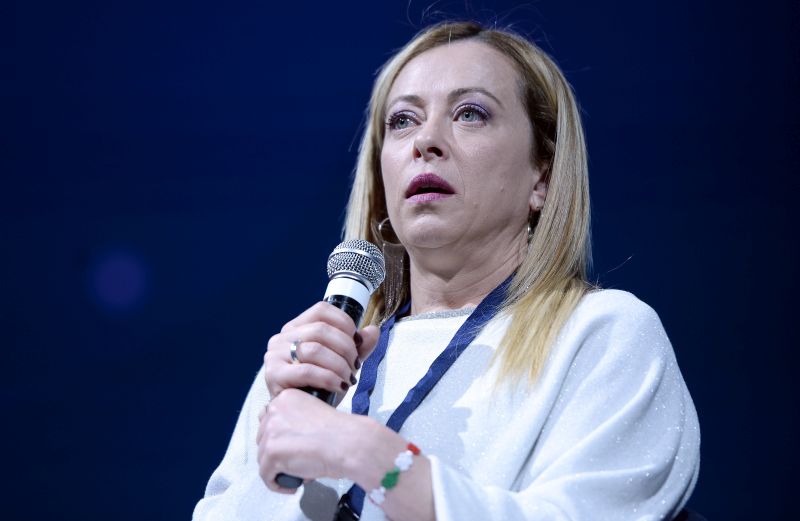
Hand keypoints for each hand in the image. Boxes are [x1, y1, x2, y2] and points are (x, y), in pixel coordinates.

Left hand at [256, 388, 360, 492]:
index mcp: (286, 397)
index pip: (268, 417)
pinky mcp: (271, 452)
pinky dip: (277, 484)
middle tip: (295, 461)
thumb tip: (286, 443)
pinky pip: (266, 475)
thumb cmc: (340, 432)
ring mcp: (271, 431)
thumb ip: (295, 422)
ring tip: (298, 474)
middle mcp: (274, 409)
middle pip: (262, 438)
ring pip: (263, 458)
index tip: (290, 446)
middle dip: (276, 452)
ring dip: (277, 468)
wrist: (348, 443)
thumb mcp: (314, 414)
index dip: (278, 436)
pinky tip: (293, 485)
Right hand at [264, 302, 379, 401]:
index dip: (345, 323)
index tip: (358, 341)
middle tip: (355, 365)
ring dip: (339, 365)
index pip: (322, 310)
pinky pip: (306, 371)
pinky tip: (339, 386)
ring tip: (348, 378)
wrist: (303, 416)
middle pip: (321, 330)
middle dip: (346, 348)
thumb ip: (358, 347)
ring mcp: (274, 355)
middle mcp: (281, 338)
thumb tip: (373, 331)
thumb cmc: (320, 386)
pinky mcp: (274, 375)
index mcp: (296, 328)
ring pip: (315, 350)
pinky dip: (329, 378)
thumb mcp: (342, 362)